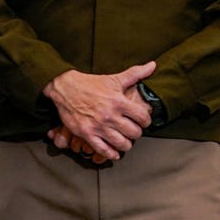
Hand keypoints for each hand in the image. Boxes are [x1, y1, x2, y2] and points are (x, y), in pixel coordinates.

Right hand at [42, 61, 156, 159]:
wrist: (66, 88)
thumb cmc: (91, 83)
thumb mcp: (115, 78)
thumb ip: (136, 73)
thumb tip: (153, 65)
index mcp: (119, 102)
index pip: (142, 117)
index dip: (146, 121)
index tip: (144, 121)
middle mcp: (110, 116)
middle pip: (134, 133)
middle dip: (137, 133)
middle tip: (134, 131)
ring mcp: (98, 126)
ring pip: (121, 143)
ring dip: (126, 145)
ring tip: (126, 141)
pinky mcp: (86, 133)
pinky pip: (102, 149)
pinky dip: (111, 154)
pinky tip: (115, 154)